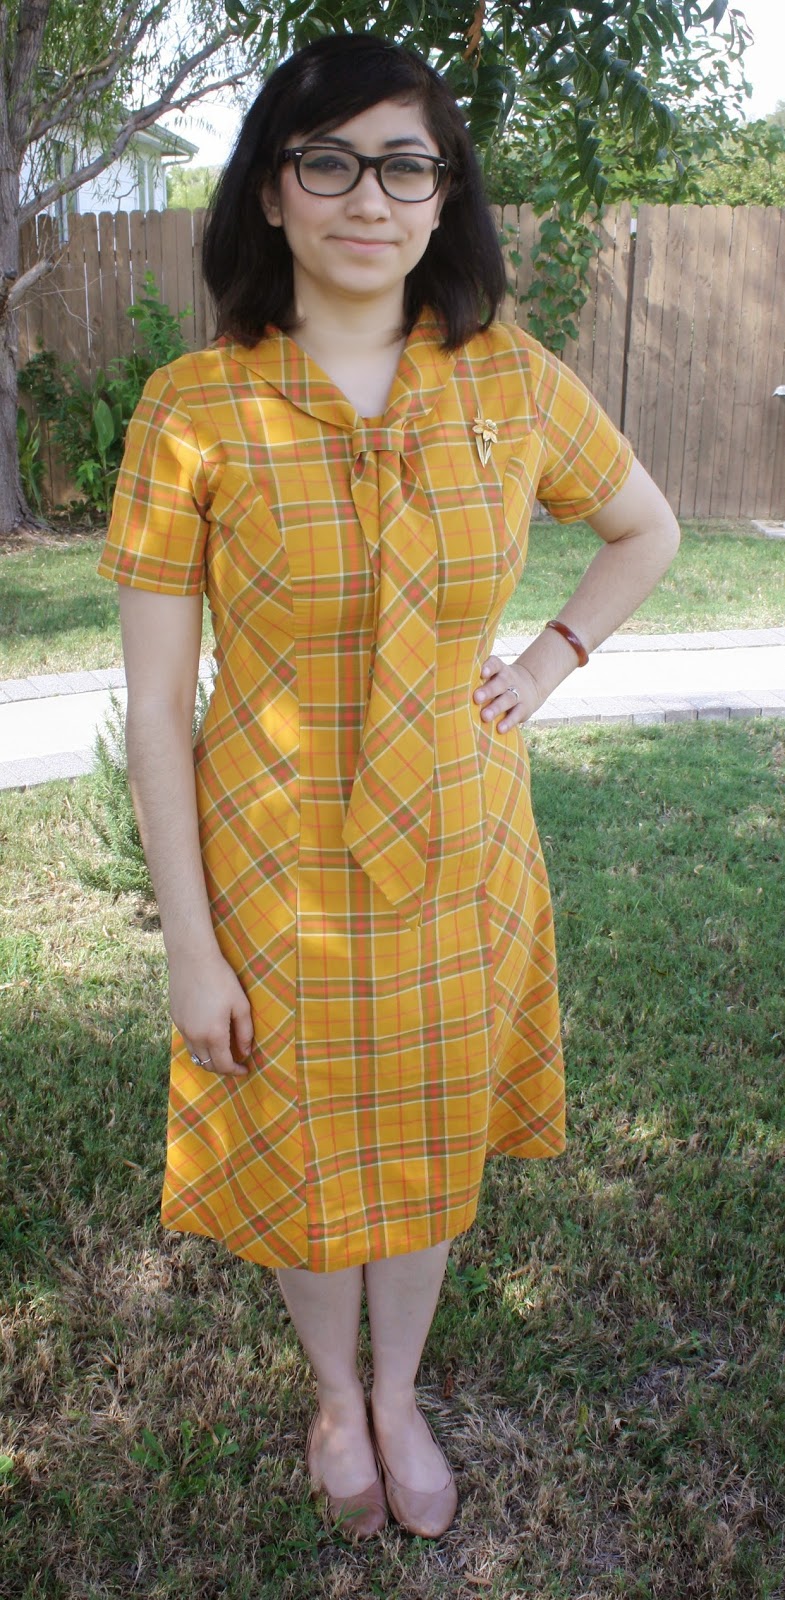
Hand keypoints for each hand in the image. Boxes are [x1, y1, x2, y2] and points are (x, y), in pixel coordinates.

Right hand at [169, 943, 253, 1077]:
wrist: (192, 958)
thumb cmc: (221, 979)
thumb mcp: (240, 1004)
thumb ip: (245, 1031)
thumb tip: (246, 1051)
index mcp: (214, 1034)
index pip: (224, 1065)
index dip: (236, 1072)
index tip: (245, 1069)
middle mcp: (195, 1036)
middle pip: (208, 1065)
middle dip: (223, 1069)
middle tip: (235, 1064)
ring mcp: (183, 1029)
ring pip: (195, 1055)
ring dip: (209, 1060)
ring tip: (221, 1053)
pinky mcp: (175, 1019)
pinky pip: (188, 1042)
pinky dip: (199, 1047)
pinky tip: (208, 1037)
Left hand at [473, 655, 540, 730]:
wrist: (531, 686)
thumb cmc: (498, 684)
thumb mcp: (492, 677)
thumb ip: (476, 681)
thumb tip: (445, 690)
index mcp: (499, 670)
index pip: (495, 664)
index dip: (489, 667)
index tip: (481, 672)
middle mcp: (509, 679)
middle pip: (501, 682)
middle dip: (489, 690)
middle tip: (476, 698)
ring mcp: (518, 693)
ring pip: (508, 698)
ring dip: (496, 707)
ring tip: (485, 716)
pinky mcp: (524, 708)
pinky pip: (517, 714)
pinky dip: (509, 722)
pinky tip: (500, 729)